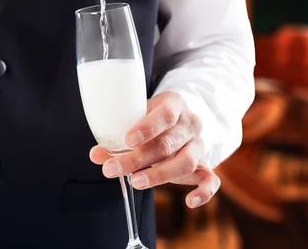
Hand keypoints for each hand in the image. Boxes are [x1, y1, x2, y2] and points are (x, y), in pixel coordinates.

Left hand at [90, 91, 220, 207]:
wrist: (177, 121)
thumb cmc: (150, 121)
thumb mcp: (134, 120)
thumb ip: (116, 138)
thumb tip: (95, 155)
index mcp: (174, 104)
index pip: (165, 114)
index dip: (147, 128)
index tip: (128, 140)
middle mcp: (190, 124)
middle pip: (169, 143)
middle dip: (139, 158)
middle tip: (114, 169)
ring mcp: (199, 145)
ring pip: (187, 162)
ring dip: (160, 174)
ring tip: (135, 181)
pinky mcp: (205, 165)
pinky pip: (212, 180)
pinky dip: (204, 193)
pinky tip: (189, 202)